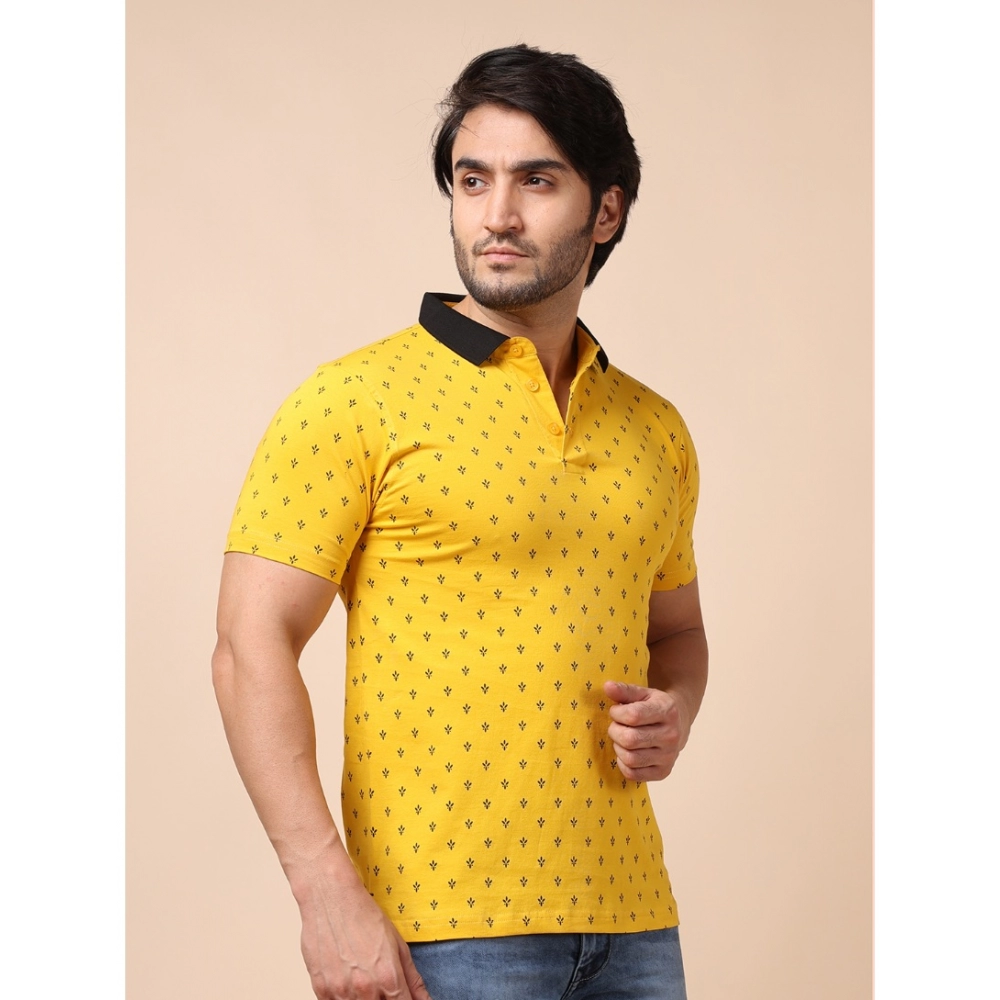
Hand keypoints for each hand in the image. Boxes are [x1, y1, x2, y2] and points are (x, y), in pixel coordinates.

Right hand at [293, 851, 431, 999]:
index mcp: (388, 977)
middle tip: (381, 984)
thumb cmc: (364, 916)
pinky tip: (348, 982)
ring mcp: (340, 992)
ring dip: (364, 999)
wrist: (331, 898)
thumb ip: (412, 979)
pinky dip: (344, 998)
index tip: (403, 998)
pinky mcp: (321, 990)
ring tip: (364, 979)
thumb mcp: (397, 944)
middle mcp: (365, 989)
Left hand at [603, 680, 690, 780]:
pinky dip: (623, 764)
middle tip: (616, 726)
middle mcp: (671, 736)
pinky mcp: (663, 772)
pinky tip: (627, 752)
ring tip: (622, 739)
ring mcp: (669, 756)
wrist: (678, 724)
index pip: (633, 716)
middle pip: (630, 739)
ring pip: (630, 758)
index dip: (616, 713)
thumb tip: (607, 686)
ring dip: (618, 748)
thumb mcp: (642, 693)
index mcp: (667, 711)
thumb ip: (624, 690)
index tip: (616, 711)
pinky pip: (632, 774)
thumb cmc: (654, 706)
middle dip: (615, 731)